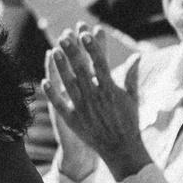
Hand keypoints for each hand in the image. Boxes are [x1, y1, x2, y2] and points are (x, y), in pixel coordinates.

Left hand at [42, 26, 149, 177]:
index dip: (92, 48)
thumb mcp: (132, 97)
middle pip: (81, 70)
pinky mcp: (74, 120)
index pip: (100, 64)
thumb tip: (137, 56)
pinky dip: (53, 94)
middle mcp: (95, 97)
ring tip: (54, 51)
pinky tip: (45, 81)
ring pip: (69, 84)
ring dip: (61, 68)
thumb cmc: (129, 121)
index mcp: (110, 89)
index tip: (86, 34)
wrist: (121, 149)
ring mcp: (83, 108)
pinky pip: (61, 105)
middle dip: (73, 53)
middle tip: (64, 37)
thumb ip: (131, 75)